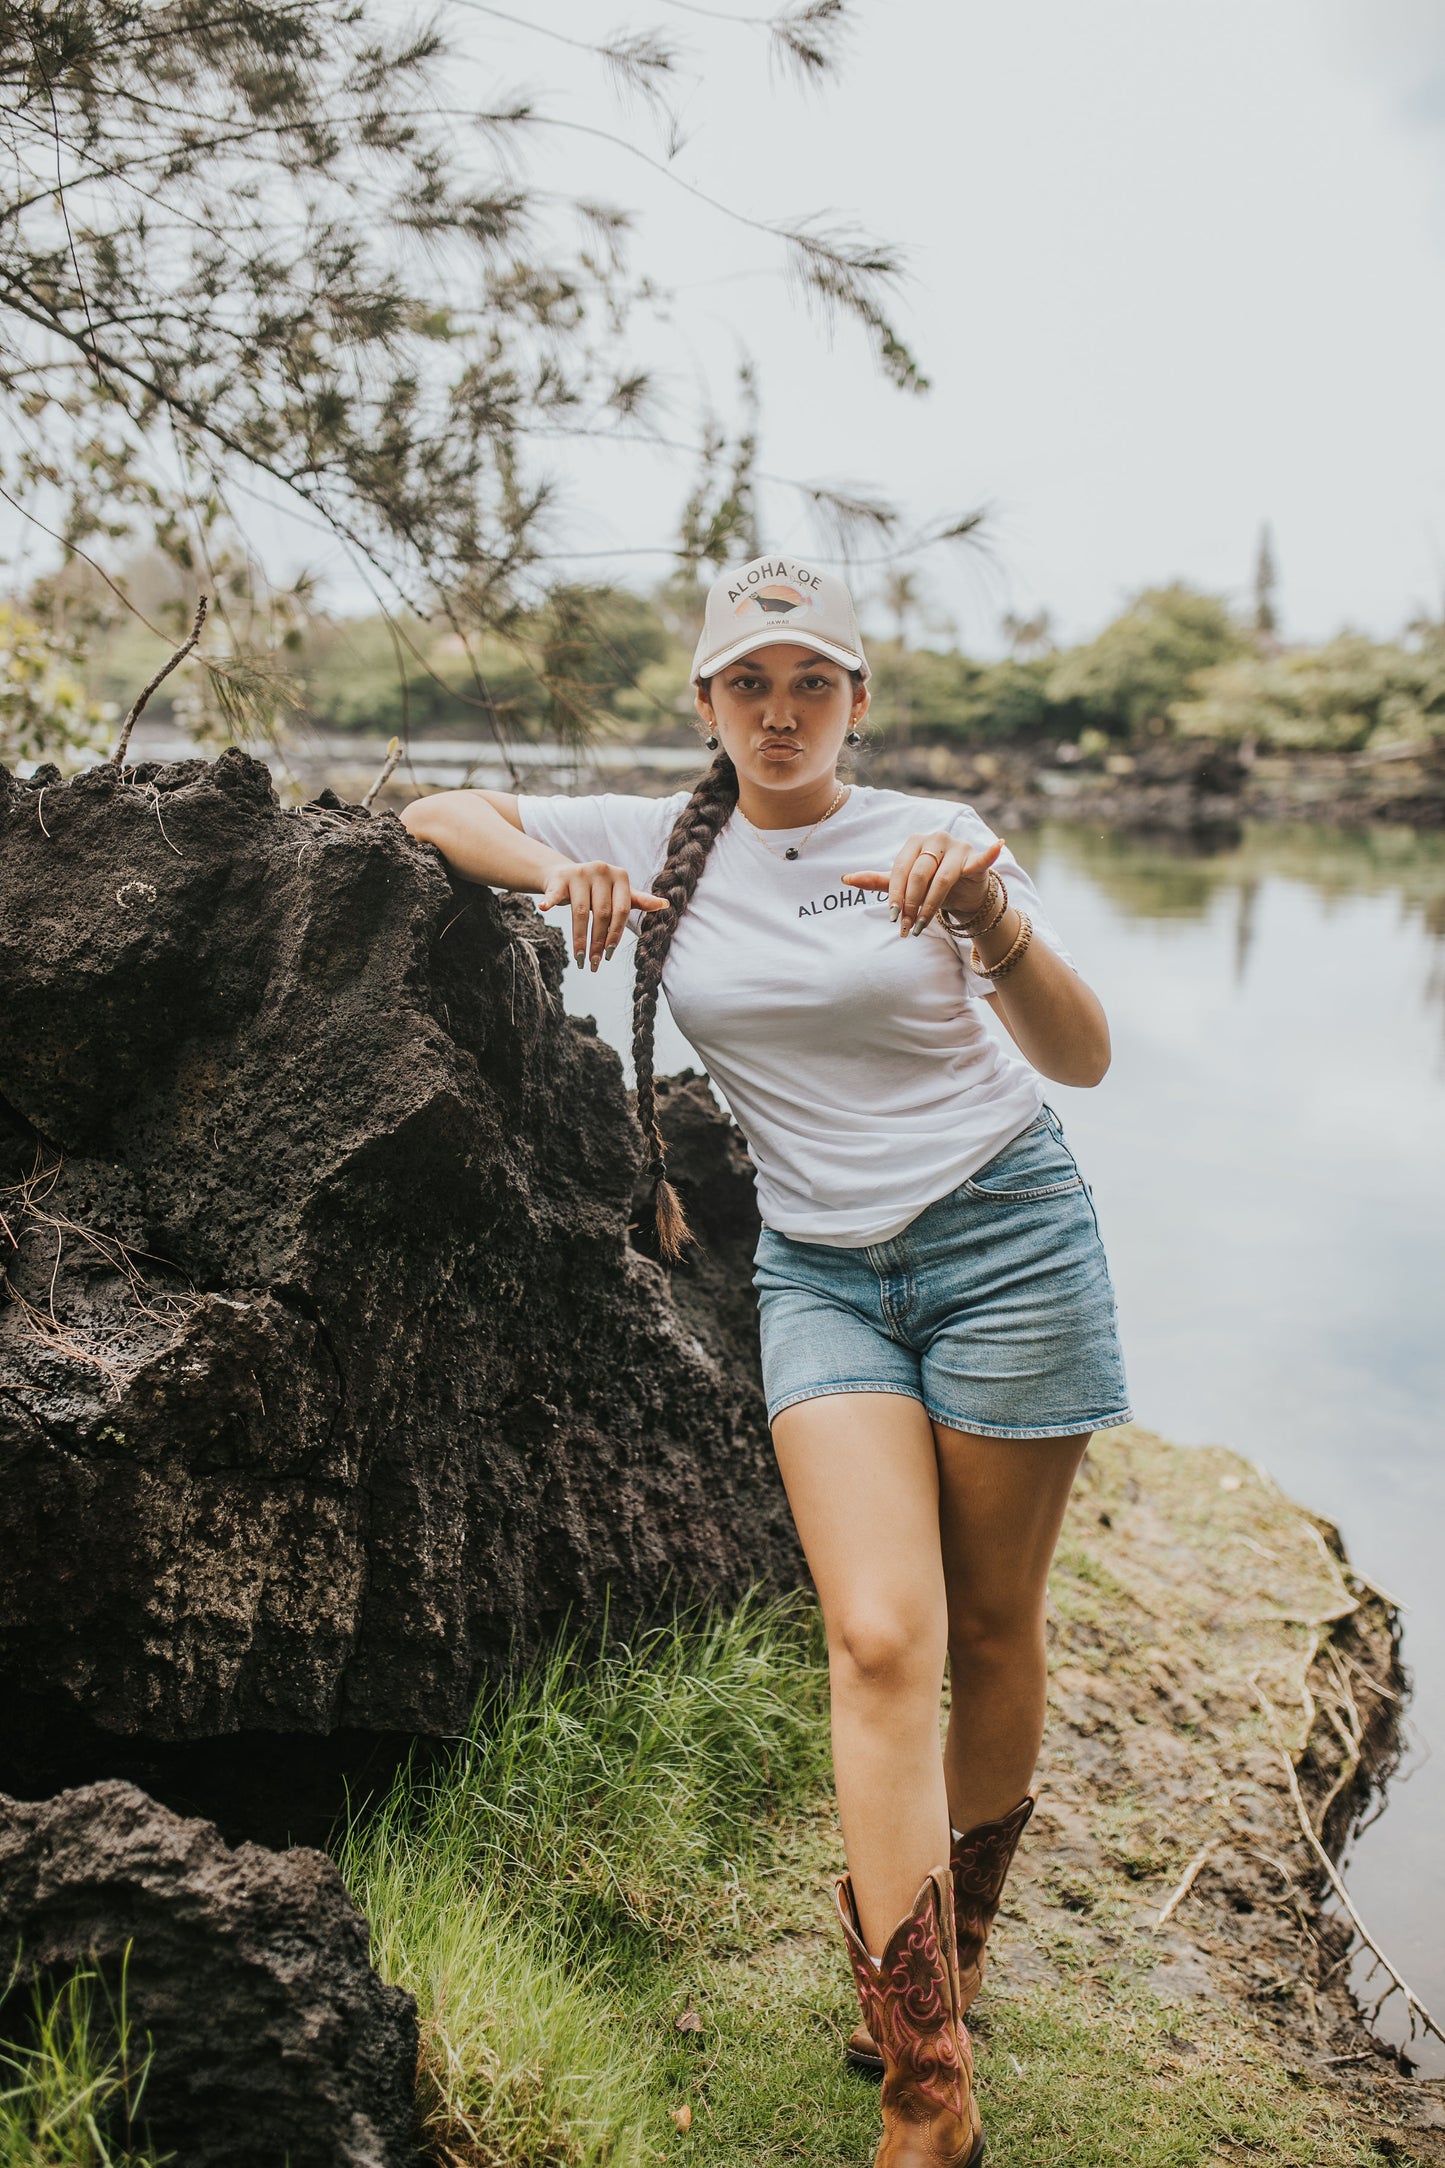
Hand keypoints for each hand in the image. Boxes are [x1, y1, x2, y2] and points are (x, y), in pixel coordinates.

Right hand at [538, 859, 667, 969]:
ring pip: (580, 912)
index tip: (609, 955)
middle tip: (594, 963)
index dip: (616, 934)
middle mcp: (601, 870)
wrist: (568, 874)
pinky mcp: (560, 877)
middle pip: (601, 914)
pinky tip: (543, 909)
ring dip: (579, 939)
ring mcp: (579, 872)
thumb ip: (638, 900)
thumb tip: (665, 905)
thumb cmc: (598, 890)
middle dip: (598, 942)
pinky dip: (549, 901)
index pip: (621, 910)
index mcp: (620, 876)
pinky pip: (555, 893)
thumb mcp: (619, 894)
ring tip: (579, 959)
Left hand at [843, 831, 1002, 936]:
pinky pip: (982, 857)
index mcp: (915, 842)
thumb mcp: (904, 885)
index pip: (900, 869)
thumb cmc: (930, 886)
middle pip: (919, 874)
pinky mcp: (976, 858)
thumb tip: (845, 879)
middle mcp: (936, 839)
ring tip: (922, 925)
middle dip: (911, 904)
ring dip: (930, 905)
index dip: (895, 894)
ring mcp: (958, 847)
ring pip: (942, 879)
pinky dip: (990, 852)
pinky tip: (998, 845)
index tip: (891, 917)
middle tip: (906, 927)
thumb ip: (877, 882)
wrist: (963, 893)